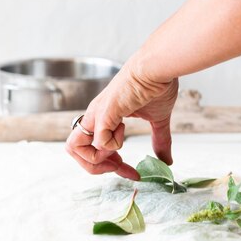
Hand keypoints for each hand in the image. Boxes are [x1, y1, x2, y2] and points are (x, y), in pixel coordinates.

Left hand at [65, 58, 178, 179]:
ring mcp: (97, 114)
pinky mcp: (105, 112)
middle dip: (96, 167)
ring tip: (119, 155)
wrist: (157, 68)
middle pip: (74, 150)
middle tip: (120, 167)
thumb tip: (167, 160)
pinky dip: (111, 145)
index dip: (108, 165)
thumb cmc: (156, 84)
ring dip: (98, 160)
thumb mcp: (158, 120)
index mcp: (103, 116)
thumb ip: (160, 140)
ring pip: (75, 148)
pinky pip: (98, 140)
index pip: (91, 147)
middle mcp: (95, 116)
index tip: (131, 171)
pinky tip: (124, 129)